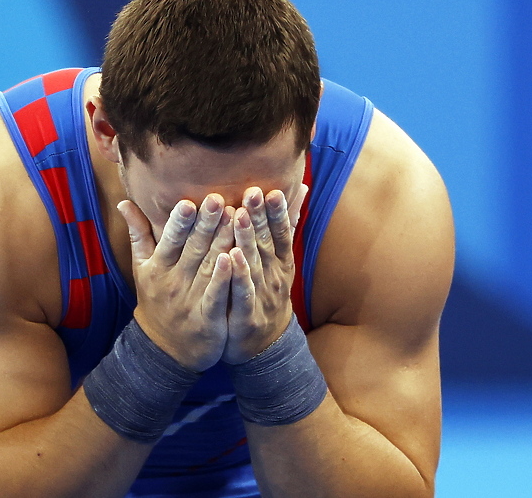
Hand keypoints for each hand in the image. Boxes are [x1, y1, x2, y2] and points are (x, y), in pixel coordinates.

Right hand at [118, 194, 234, 371]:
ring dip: (222, 241)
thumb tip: (124, 201)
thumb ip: (138, 234)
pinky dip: (223, 277)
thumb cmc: (156, 299)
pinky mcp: (207, 317)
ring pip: (208, 266)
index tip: (189, 201)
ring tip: (235, 217)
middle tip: (219, 199)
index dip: (179, 221)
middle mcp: (173, 281)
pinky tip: (233, 258)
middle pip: (192, 248)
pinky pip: (216, 294)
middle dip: (206, 223)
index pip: (170, 239)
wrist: (164, 348)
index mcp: (158, 266)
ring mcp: (190, 299)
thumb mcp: (142, 268)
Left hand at [223, 185, 307, 363]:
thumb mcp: (281, 259)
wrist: (264, 343)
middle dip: (260, 217)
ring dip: (247, 239)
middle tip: (252, 192)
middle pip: (267, 243)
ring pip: (254, 263)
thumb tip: (301, 187)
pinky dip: (238, 275)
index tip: (271, 189)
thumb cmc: (267, 291)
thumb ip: (286, 225)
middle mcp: (274, 276)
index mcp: (281, 262)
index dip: (277, 212)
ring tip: (239, 215)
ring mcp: (262, 295)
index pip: (281, 233)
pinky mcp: (248, 314)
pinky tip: (230, 257)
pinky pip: (242, 292)